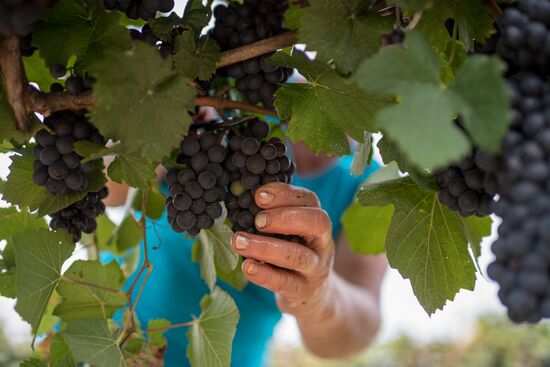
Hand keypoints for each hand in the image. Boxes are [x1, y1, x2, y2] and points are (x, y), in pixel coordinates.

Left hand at [231, 183, 335, 318]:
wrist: (312, 297)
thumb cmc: (292, 255)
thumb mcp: (290, 234)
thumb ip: (273, 216)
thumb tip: (240, 194)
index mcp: (318, 222)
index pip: (310, 200)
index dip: (285, 195)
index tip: (258, 196)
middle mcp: (322, 243)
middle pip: (317, 222)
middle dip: (285, 217)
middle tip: (257, 220)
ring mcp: (316, 270)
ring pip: (298, 256)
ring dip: (265, 247)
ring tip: (239, 242)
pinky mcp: (304, 293)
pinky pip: (285, 283)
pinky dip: (264, 274)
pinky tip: (246, 266)